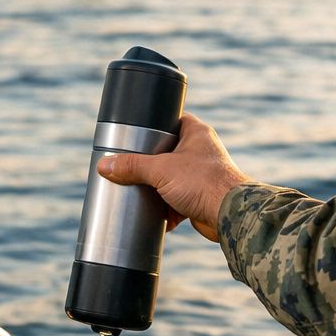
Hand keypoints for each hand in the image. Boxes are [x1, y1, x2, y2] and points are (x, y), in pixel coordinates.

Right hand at [97, 112, 250, 241]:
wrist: (230, 215)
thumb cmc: (204, 183)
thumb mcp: (161, 170)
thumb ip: (132, 166)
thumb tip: (105, 165)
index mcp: (196, 133)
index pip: (170, 120)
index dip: (152, 126)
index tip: (134, 134)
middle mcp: (201, 151)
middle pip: (167, 152)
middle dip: (149, 164)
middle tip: (130, 166)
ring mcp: (202, 174)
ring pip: (172, 178)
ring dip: (157, 188)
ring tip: (138, 191)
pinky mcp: (201, 196)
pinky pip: (178, 200)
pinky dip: (167, 208)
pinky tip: (156, 215)